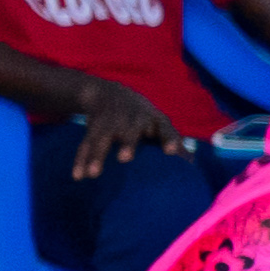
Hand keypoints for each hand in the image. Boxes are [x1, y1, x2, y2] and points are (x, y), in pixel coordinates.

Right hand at [56, 73, 180, 182]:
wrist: (109, 94)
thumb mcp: (158, 124)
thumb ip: (171, 142)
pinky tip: (77, 176)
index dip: (169, 139)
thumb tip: (191, 164)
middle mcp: (132, 118)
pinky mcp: (93, 127)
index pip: (164, 127)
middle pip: (129, 130)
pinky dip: (81, 160)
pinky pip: (85, 144)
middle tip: (125, 158)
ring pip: (102, 137)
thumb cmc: (142, 117)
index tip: (171, 152)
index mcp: (153, 119)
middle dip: (127, 143)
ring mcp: (110, 121)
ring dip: (96, 155)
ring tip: (92, 174)